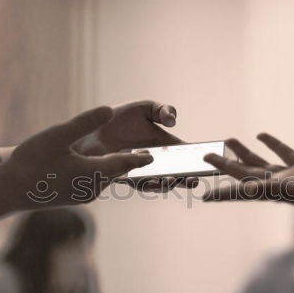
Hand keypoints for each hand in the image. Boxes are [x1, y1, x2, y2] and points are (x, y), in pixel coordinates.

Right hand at [0, 107, 153, 208]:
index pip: (125, 163)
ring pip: (104, 180)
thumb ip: (85, 123)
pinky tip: (95, 170)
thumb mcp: (59, 136)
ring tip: (123, 159)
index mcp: (94, 172)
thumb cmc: (32, 161)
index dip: (140, 158)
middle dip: (130, 164)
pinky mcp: (71, 199)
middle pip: (117, 172)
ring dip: (114, 170)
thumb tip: (110, 110)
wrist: (8, 192)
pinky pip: (93, 185)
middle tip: (145, 155)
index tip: (153, 155)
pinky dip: (99, 176)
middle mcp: (93, 187)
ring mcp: (82, 196)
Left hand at [72, 100, 197, 190]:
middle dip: (184, 179)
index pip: (183, 159)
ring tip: (172, 180)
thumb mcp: (144, 108)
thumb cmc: (118, 118)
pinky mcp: (122, 177)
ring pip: (157, 183)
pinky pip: (137, 184)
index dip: (194, 163)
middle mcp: (153, 163)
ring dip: (166, 184)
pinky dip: (147, 183)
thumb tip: (173, 121)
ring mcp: (138, 172)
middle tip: (192, 180)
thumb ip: (162, 110)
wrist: (90, 127)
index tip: (204, 164)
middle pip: (174, 175)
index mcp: (163, 148)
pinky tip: (153, 179)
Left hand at [202, 133, 293, 220]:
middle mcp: (277, 185)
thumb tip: (246, 189)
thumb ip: (271, 188)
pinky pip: (283, 154)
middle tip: (206, 154)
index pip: (240, 190)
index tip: (204, 196)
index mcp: (272, 192)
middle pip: (244, 172)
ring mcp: (291, 176)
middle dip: (225, 164)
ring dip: (245, 152)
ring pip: (261, 162)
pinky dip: (272, 144)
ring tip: (229, 139)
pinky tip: (262, 135)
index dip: (222, 194)